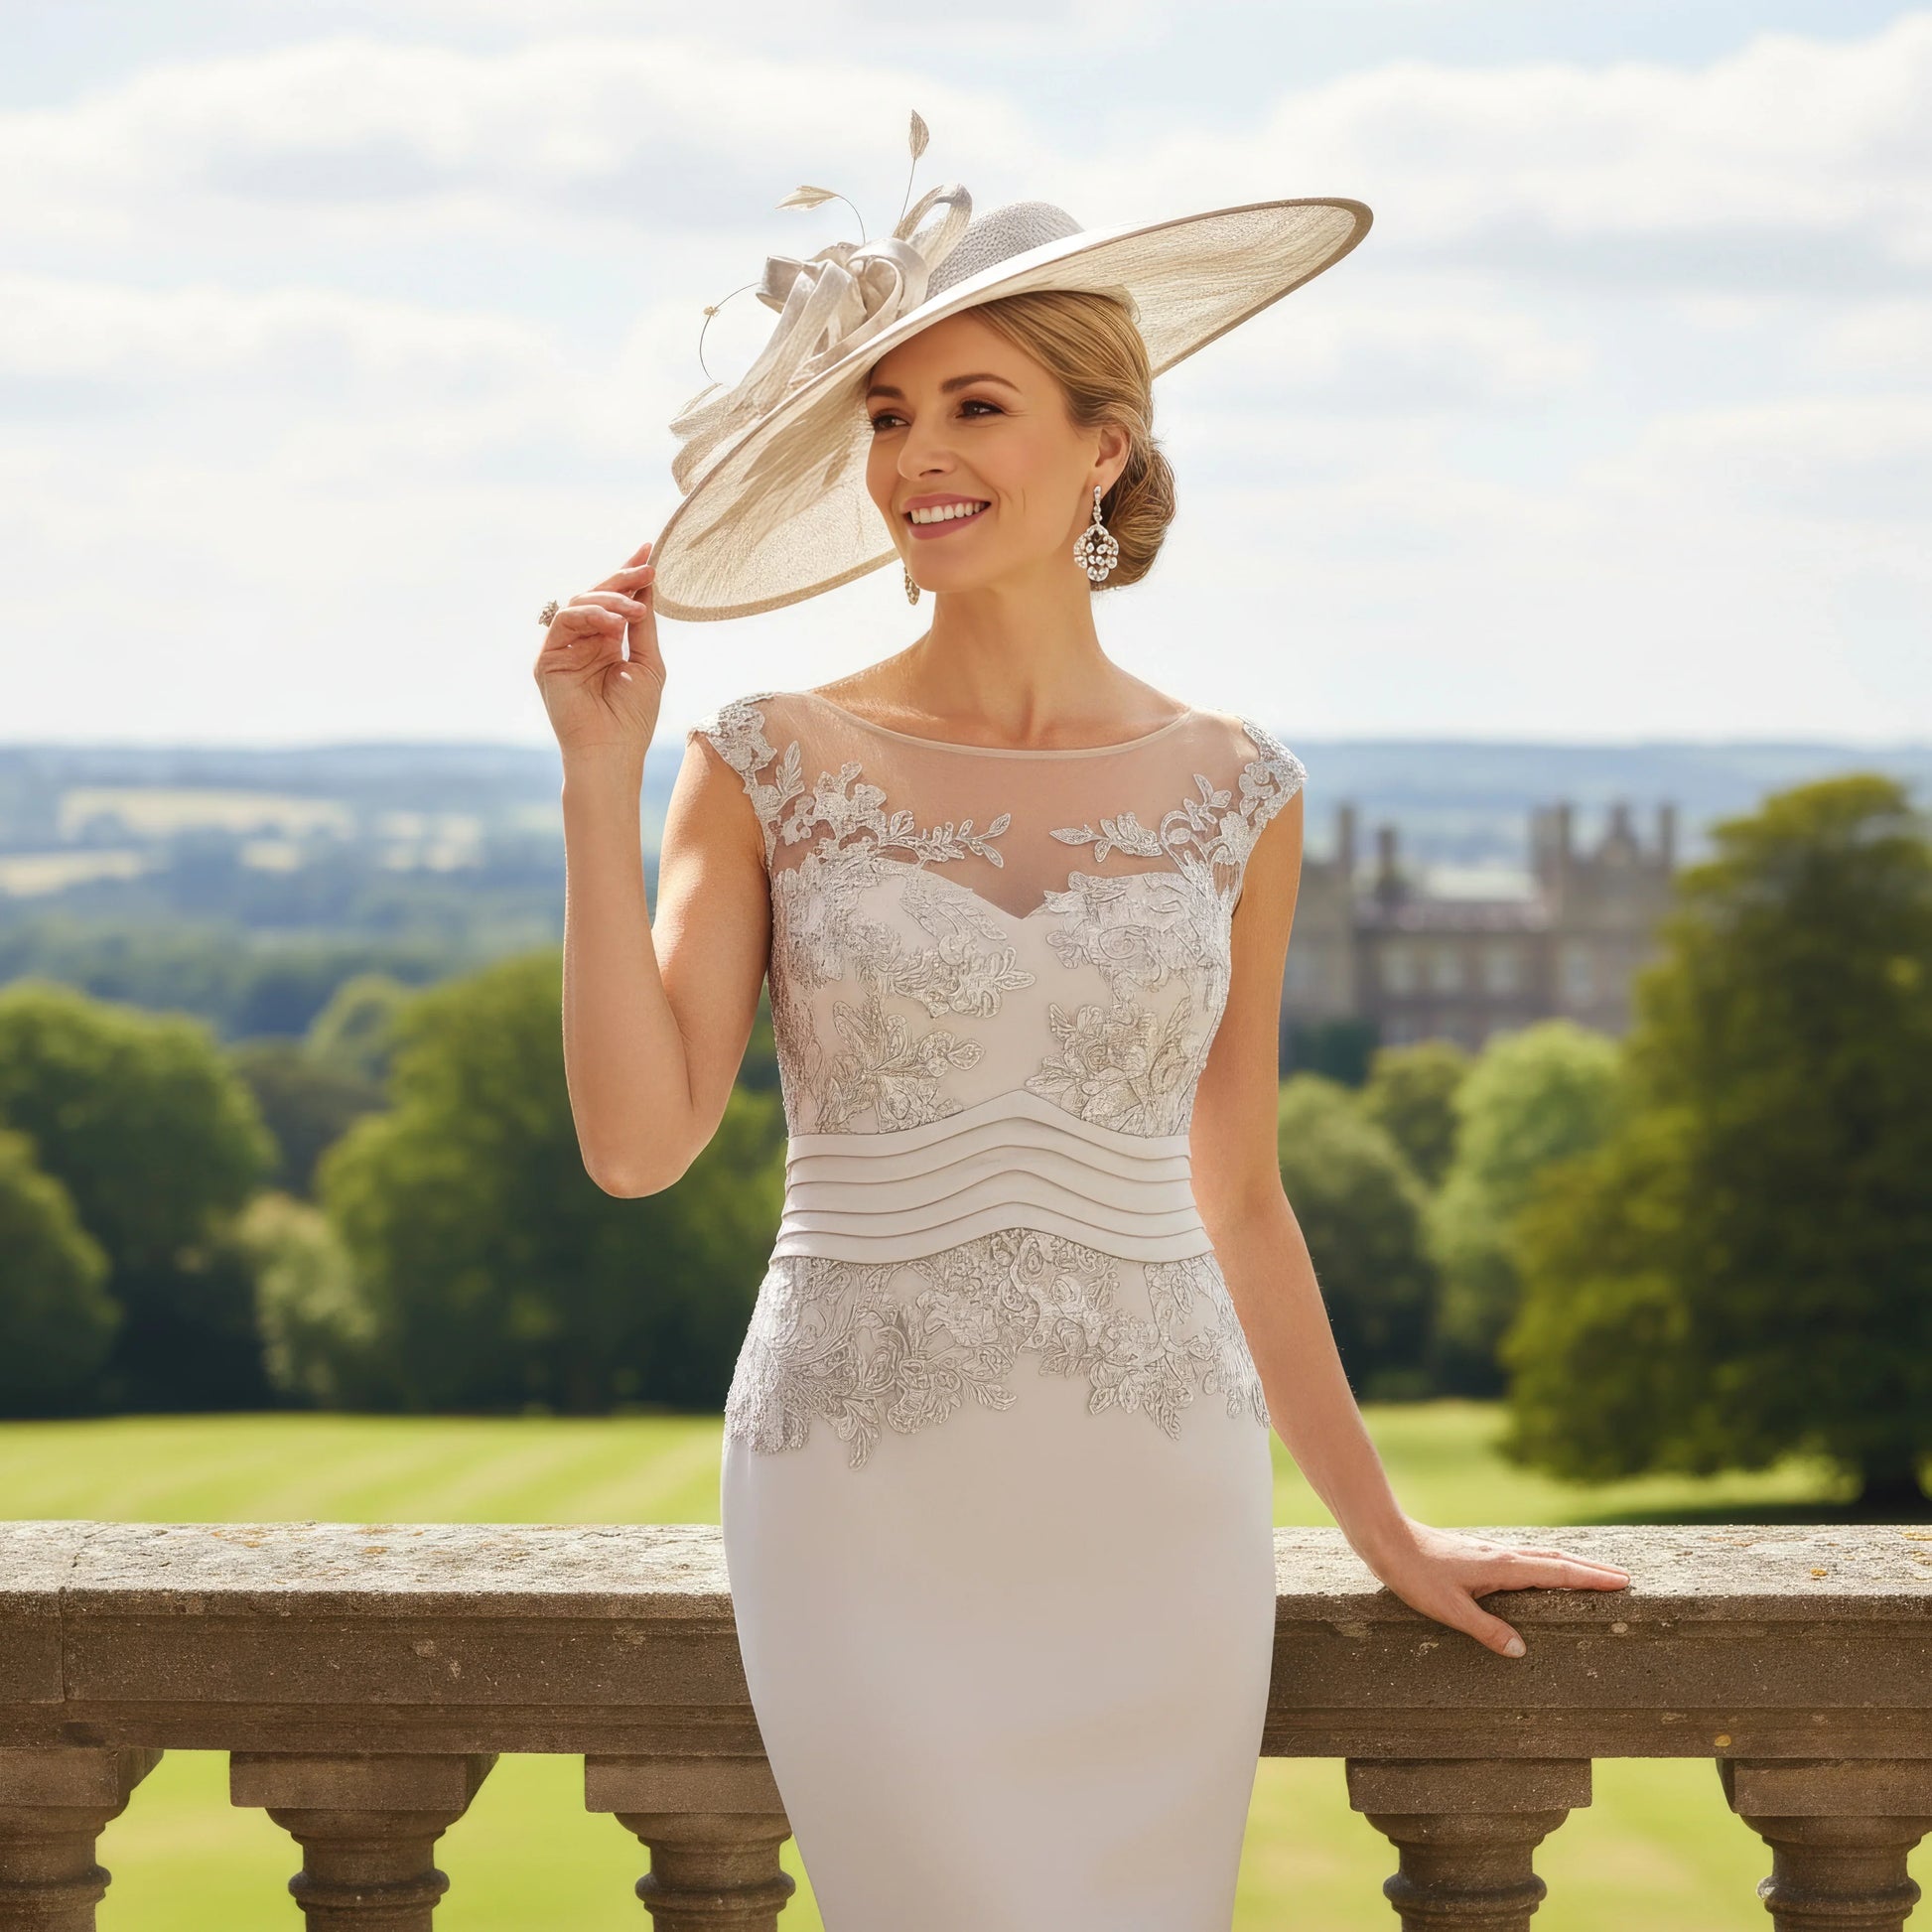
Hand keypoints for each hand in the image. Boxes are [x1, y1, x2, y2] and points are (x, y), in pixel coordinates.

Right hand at [533, 537, 663, 764]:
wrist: (612, 753)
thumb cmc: (633, 718)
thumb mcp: (648, 662)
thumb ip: (643, 625)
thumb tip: (646, 585)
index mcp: (607, 643)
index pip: (616, 601)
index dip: (630, 575)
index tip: (650, 552)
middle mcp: (583, 642)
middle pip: (597, 596)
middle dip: (623, 579)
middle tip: (648, 569)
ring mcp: (563, 650)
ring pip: (580, 603)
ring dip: (611, 599)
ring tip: (637, 610)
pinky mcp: (547, 659)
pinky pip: (565, 621)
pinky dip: (591, 615)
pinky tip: (616, 623)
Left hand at [1359, 1518, 1629, 1658]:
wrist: (1387, 1540)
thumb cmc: (1416, 1575)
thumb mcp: (1450, 1609)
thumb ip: (1487, 1630)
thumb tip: (1521, 1652)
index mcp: (1504, 1567)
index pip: (1558, 1572)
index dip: (1591, 1579)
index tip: (1624, 1582)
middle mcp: (1504, 1555)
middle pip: (1557, 1560)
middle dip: (1591, 1570)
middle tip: (1624, 1579)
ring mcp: (1492, 1552)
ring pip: (1542, 1556)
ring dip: (1570, 1565)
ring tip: (1593, 1576)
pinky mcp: (1480, 1554)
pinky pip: (1525, 1559)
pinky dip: (1547, 1564)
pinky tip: (1542, 1573)